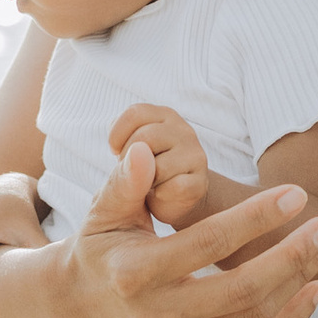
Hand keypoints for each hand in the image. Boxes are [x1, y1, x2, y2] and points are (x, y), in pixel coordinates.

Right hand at [62, 140, 317, 317]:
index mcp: (134, 273)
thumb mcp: (103, 211)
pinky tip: (316, 286)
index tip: (295, 194)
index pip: (207, 243)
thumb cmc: (103, 245)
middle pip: (241, 290)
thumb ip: (124, 182)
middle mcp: (157, 316)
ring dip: (298, 280)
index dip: (256, 218)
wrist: (84, 306)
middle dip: (291, 256)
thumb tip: (141, 152)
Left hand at [108, 101, 208, 225]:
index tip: (117, 152)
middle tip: (133, 172)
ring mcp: (195, 156)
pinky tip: (161, 194)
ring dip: (145, 182)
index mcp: (163, 116)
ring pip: (159, 167)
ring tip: (148, 184)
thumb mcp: (124, 159)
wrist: (166, 204)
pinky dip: (161, 195)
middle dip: (128, 161)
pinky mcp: (200, 183)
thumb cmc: (140, 174)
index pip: (135, 113)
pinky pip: (175, 187)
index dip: (116, 136)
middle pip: (145, 138)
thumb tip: (140, 153)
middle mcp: (183, 131)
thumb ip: (124, 155)